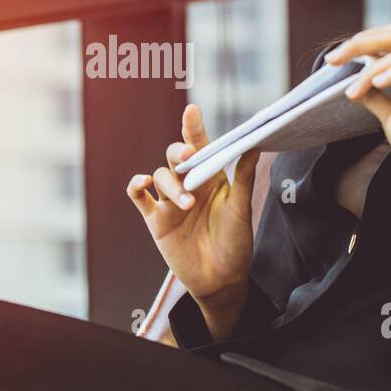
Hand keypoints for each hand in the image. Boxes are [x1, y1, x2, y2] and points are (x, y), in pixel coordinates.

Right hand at [126, 104, 259, 306]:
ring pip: (160, 176)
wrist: (220, 280)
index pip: (201, 147)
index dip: (194, 128)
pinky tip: (143, 183)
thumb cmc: (235, 245)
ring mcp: (170, 202)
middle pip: (175, 156)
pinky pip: (138, 196)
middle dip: (180, 153)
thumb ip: (244, 179)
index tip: (192, 110)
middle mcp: (189, 185)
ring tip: (186, 204)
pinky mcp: (155, 220)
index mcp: (212, 178)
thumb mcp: (241, 210)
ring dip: (171, 185)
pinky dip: (136, 185)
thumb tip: (253, 145)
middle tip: (190, 158)